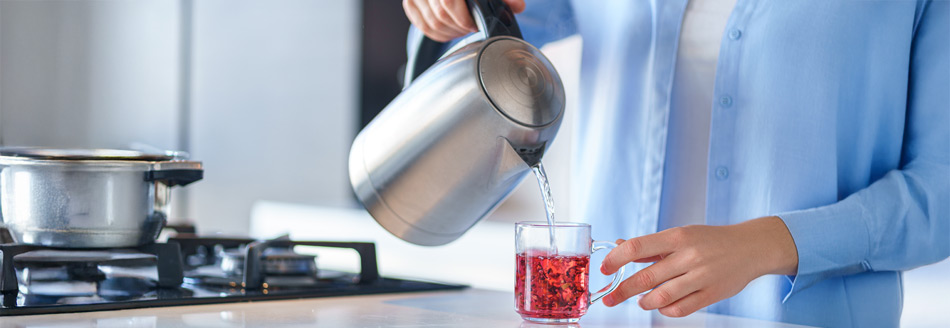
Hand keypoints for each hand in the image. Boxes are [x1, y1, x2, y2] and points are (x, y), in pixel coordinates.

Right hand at [402, 0, 525, 41]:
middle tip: (470, 27)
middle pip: (440, 16)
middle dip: (459, 28)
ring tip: (461, 28)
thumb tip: (518, 7)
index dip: (463, 20)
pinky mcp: (410, 2)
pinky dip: (437, 33)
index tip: (474, 25)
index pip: (448, 3)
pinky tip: (449, 30)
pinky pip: (421, 25)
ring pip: (431, 23)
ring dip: (449, 32)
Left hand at [600, 216, 798, 316]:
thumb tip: (619, 246)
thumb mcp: (681, 235)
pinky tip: (662, 306)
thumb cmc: (711, 240)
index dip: (616, 259)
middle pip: (646, 277)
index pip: (637, 247)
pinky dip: (666, 310)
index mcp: (678, 236)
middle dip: (622, 291)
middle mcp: (689, 255)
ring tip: (640, 301)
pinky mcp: (713, 294)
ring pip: (662, 296)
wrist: (751, 247)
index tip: (604, 269)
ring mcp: (702, 276)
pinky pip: (681, 308)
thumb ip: (651, 245)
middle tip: (609, 299)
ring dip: (645, 302)